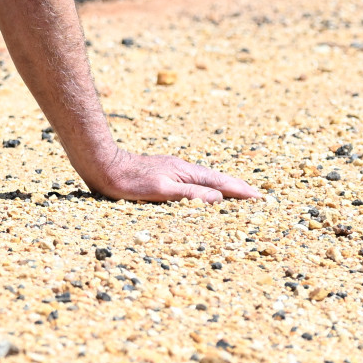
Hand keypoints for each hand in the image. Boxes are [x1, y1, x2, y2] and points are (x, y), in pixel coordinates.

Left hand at [78, 148, 262, 203]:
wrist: (102, 165)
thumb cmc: (129, 181)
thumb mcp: (161, 190)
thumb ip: (190, 194)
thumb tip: (219, 198)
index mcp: (186, 172)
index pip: (220, 183)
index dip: (240, 191)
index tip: (259, 198)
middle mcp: (182, 169)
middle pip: (216, 179)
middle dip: (236, 188)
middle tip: (256, 196)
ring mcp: (172, 170)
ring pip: (204, 179)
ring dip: (222, 187)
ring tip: (236, 194)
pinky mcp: (162, 173)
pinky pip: (192, 181)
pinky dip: (205, 187)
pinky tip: (202, 191)